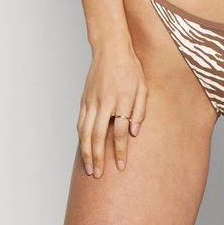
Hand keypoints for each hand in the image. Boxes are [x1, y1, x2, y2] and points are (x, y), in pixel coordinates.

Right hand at [77, 40, 147, 177]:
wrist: (110, 49)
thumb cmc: (130, 67)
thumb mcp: (143, 87)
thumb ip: (140, 110)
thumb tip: (134, 133)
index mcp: (122, 100)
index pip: (119, 131)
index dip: (120, 151)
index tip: (121, 166)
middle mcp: (105, 102)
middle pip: (98, 136)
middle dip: (98, 158)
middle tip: (99, 175)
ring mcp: (92, 101)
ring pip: (85, 132)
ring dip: (86, 152)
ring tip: (89, 168)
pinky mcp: (84, 99)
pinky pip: (80, 122)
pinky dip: (80, 138)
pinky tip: (83, 148)